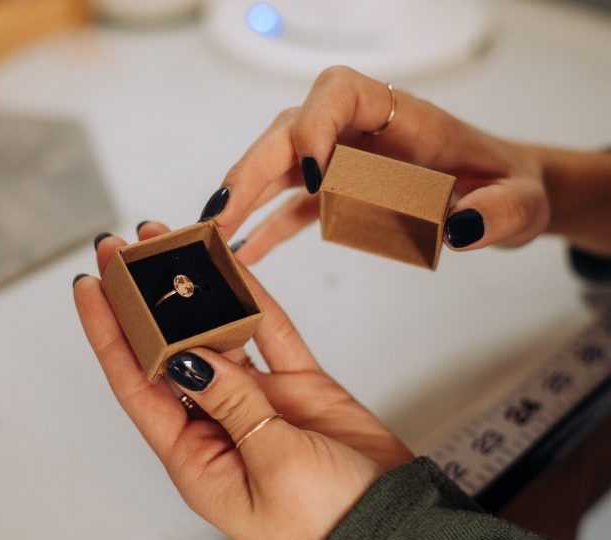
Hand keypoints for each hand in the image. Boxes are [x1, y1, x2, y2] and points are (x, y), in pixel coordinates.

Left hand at [73, 222, 412, 539]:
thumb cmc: (325, 520)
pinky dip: (253, 299)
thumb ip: (231, 403)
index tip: (90, 285)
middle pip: (170, 352)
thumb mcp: (270, 465)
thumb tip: (188, 356)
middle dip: (145, 300)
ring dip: (196, 293)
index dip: (109, 333)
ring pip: (218, 334)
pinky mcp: (297, 384)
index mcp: (195, 456)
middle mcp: (216, 423)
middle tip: (125, 248)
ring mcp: (257, 400)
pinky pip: (270, 332)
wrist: (393, 528)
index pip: (136, 384)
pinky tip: (231, 267)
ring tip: (171, 244)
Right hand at [198, 66, 609, 263]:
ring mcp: (342, 161)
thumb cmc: (507, 186)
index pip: (340, 93)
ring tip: (214, 235)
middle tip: (221, 215)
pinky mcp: (335, 193)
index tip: (310, 177)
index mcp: (402, 116)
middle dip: (252, 168)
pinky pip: (290, 204)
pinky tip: (244, 252)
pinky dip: (264, 226)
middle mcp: (361, 131)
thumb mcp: (520, 202)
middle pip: (290, 130)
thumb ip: (499, 212)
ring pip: (279, 165)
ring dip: (243, 196)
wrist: (498, 195)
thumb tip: (458, 229)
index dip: (314, 126)